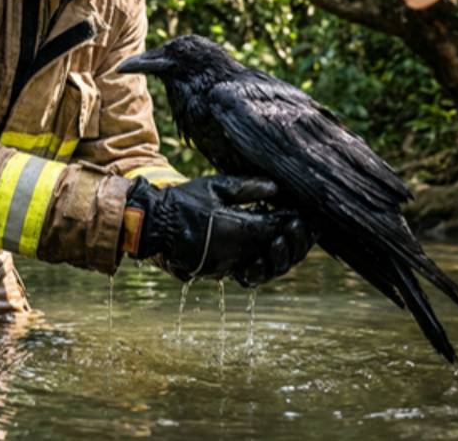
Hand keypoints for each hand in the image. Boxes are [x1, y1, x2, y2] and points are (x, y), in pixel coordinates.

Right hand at [123, 175, 308, 282]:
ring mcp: (229, 264)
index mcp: (241, 229)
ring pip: (266, 264)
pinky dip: (261, 262)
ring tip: (285, 239)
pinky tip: (266, 251)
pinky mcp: (219, 271)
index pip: (279, 226)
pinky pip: (248, 270)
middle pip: (278, 251)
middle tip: (302, 226)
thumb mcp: (216, 186)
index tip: (302, 211)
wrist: (154, 224)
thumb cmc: (184, 201)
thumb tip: (277, 188)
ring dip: (280, 253)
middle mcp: (239, 252)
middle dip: (294, 239)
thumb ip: (248, 187)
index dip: (294, 220)